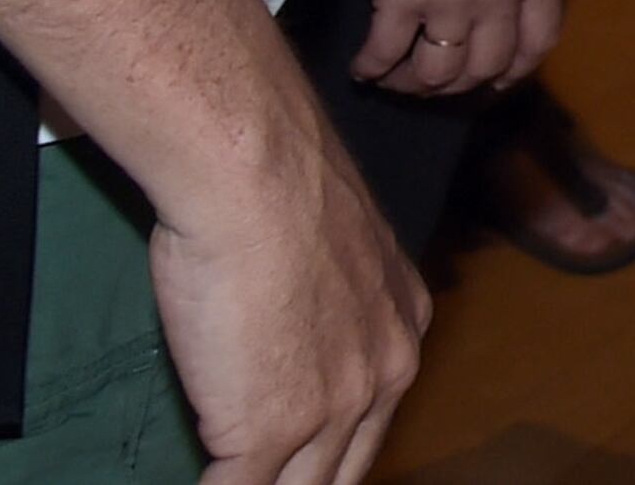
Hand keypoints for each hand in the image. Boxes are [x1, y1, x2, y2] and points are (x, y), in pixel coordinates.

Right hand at [147, 98, 425, 484]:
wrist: (256, 180)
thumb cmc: (277, 191)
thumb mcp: (334, 249)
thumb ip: (327, 301)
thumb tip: (292, 322)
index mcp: (403, 327)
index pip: (373, 420)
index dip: (329, 449)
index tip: (298, 462)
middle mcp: (385, 373)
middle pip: (343, 469)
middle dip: (303, 483)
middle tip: (267, 482)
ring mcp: (333, 409)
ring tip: (231, 484)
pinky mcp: (270, 431)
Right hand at [345, 0, 558, 96]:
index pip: (539, 41)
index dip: (514, 69)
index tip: (492, 78)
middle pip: (487, 67)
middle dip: (459, 84)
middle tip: (432, 78)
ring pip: (438, 74)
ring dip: (413, 84)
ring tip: (395, 75)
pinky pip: (386, 55)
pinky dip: (371, 69)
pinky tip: (362, 67)